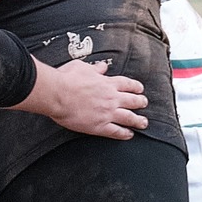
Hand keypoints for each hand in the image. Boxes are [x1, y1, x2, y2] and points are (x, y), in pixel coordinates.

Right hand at [28, 58, 147, 138]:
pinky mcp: (99, 126)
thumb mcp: (82, 67)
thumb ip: (95, 68)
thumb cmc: (66, 79)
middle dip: (140, 102)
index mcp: (107, 83)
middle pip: (132, 101)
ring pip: (129, 117)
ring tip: (143, 123)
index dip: (135, 87)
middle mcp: (111, 98)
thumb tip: (102, 67)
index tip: (139, 89)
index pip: (127, 84)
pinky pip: (116, 131)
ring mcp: (107, 113)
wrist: (57, 93)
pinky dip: (125, 133)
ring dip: (138, 120)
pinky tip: (129, 134)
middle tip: (144, 104)